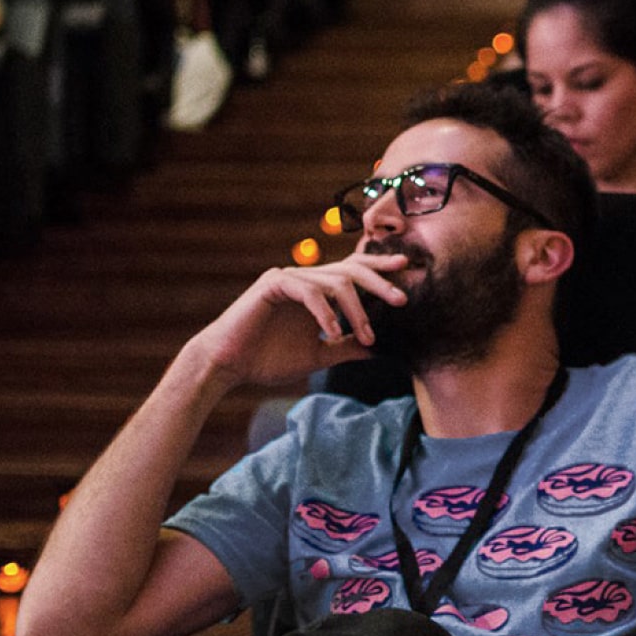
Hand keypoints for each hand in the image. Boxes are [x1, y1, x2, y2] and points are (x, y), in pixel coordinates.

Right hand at [185, 251, 408, 387]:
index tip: (407, 272)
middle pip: (352, 270)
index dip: (380, 270)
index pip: (354, 272)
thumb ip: (344, 349)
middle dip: (380, 283)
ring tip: (367, 335)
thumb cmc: (267, 360)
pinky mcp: (273, 283)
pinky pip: (309, 291)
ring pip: (335, 281)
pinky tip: (332, 333)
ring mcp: (289, 278)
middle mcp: (305, 279)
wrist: (229, 366)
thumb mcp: (317, 355)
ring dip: (356, 310)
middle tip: (403, 300)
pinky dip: (325, 312)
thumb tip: (375, 349)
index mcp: (317, 292)